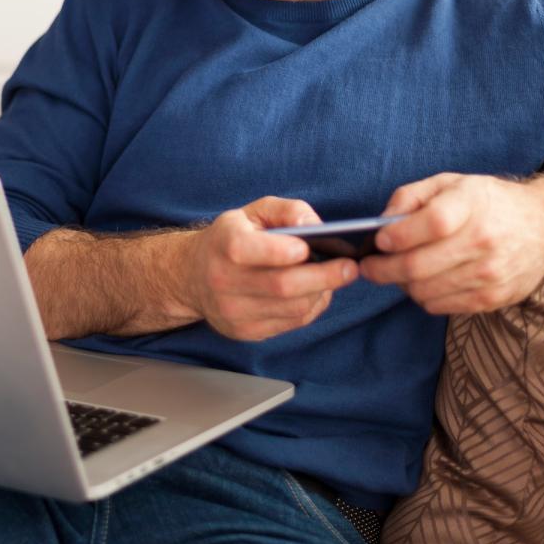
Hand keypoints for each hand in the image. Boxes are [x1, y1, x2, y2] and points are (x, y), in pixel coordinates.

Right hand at [183, 196, 359, 340]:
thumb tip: (315, 226)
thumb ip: (286, 210)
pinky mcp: (247, 332)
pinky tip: (317, 292)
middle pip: (281, 286)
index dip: (282, 251)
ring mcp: (234, 312)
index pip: (247, 251)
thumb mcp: (253, 212)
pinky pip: (291, 323)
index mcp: (223, 245)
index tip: (309, 247)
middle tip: (350, 267)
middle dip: (323, 277)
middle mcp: (223, 282)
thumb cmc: (231, 238)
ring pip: (292, 308)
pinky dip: (312, 307)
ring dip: (321, 293)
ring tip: (335, 277)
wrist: (194, 277)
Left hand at [358, 173, 543, 313]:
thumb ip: (411, 196)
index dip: (397, 235)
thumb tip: (382, 222)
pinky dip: (423, 296)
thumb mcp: (451, 183)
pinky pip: (440, 306)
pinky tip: (425, 281)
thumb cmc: (490, 203)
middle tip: (370, 266)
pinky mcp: (492, 299)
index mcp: (472, 205)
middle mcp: (483, 241)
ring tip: (399, 272)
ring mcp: (490, 274)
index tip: (379, 240)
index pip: (429, 224)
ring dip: (401, 285)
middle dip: (383, 269)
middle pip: (418, 266)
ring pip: (424, 291)